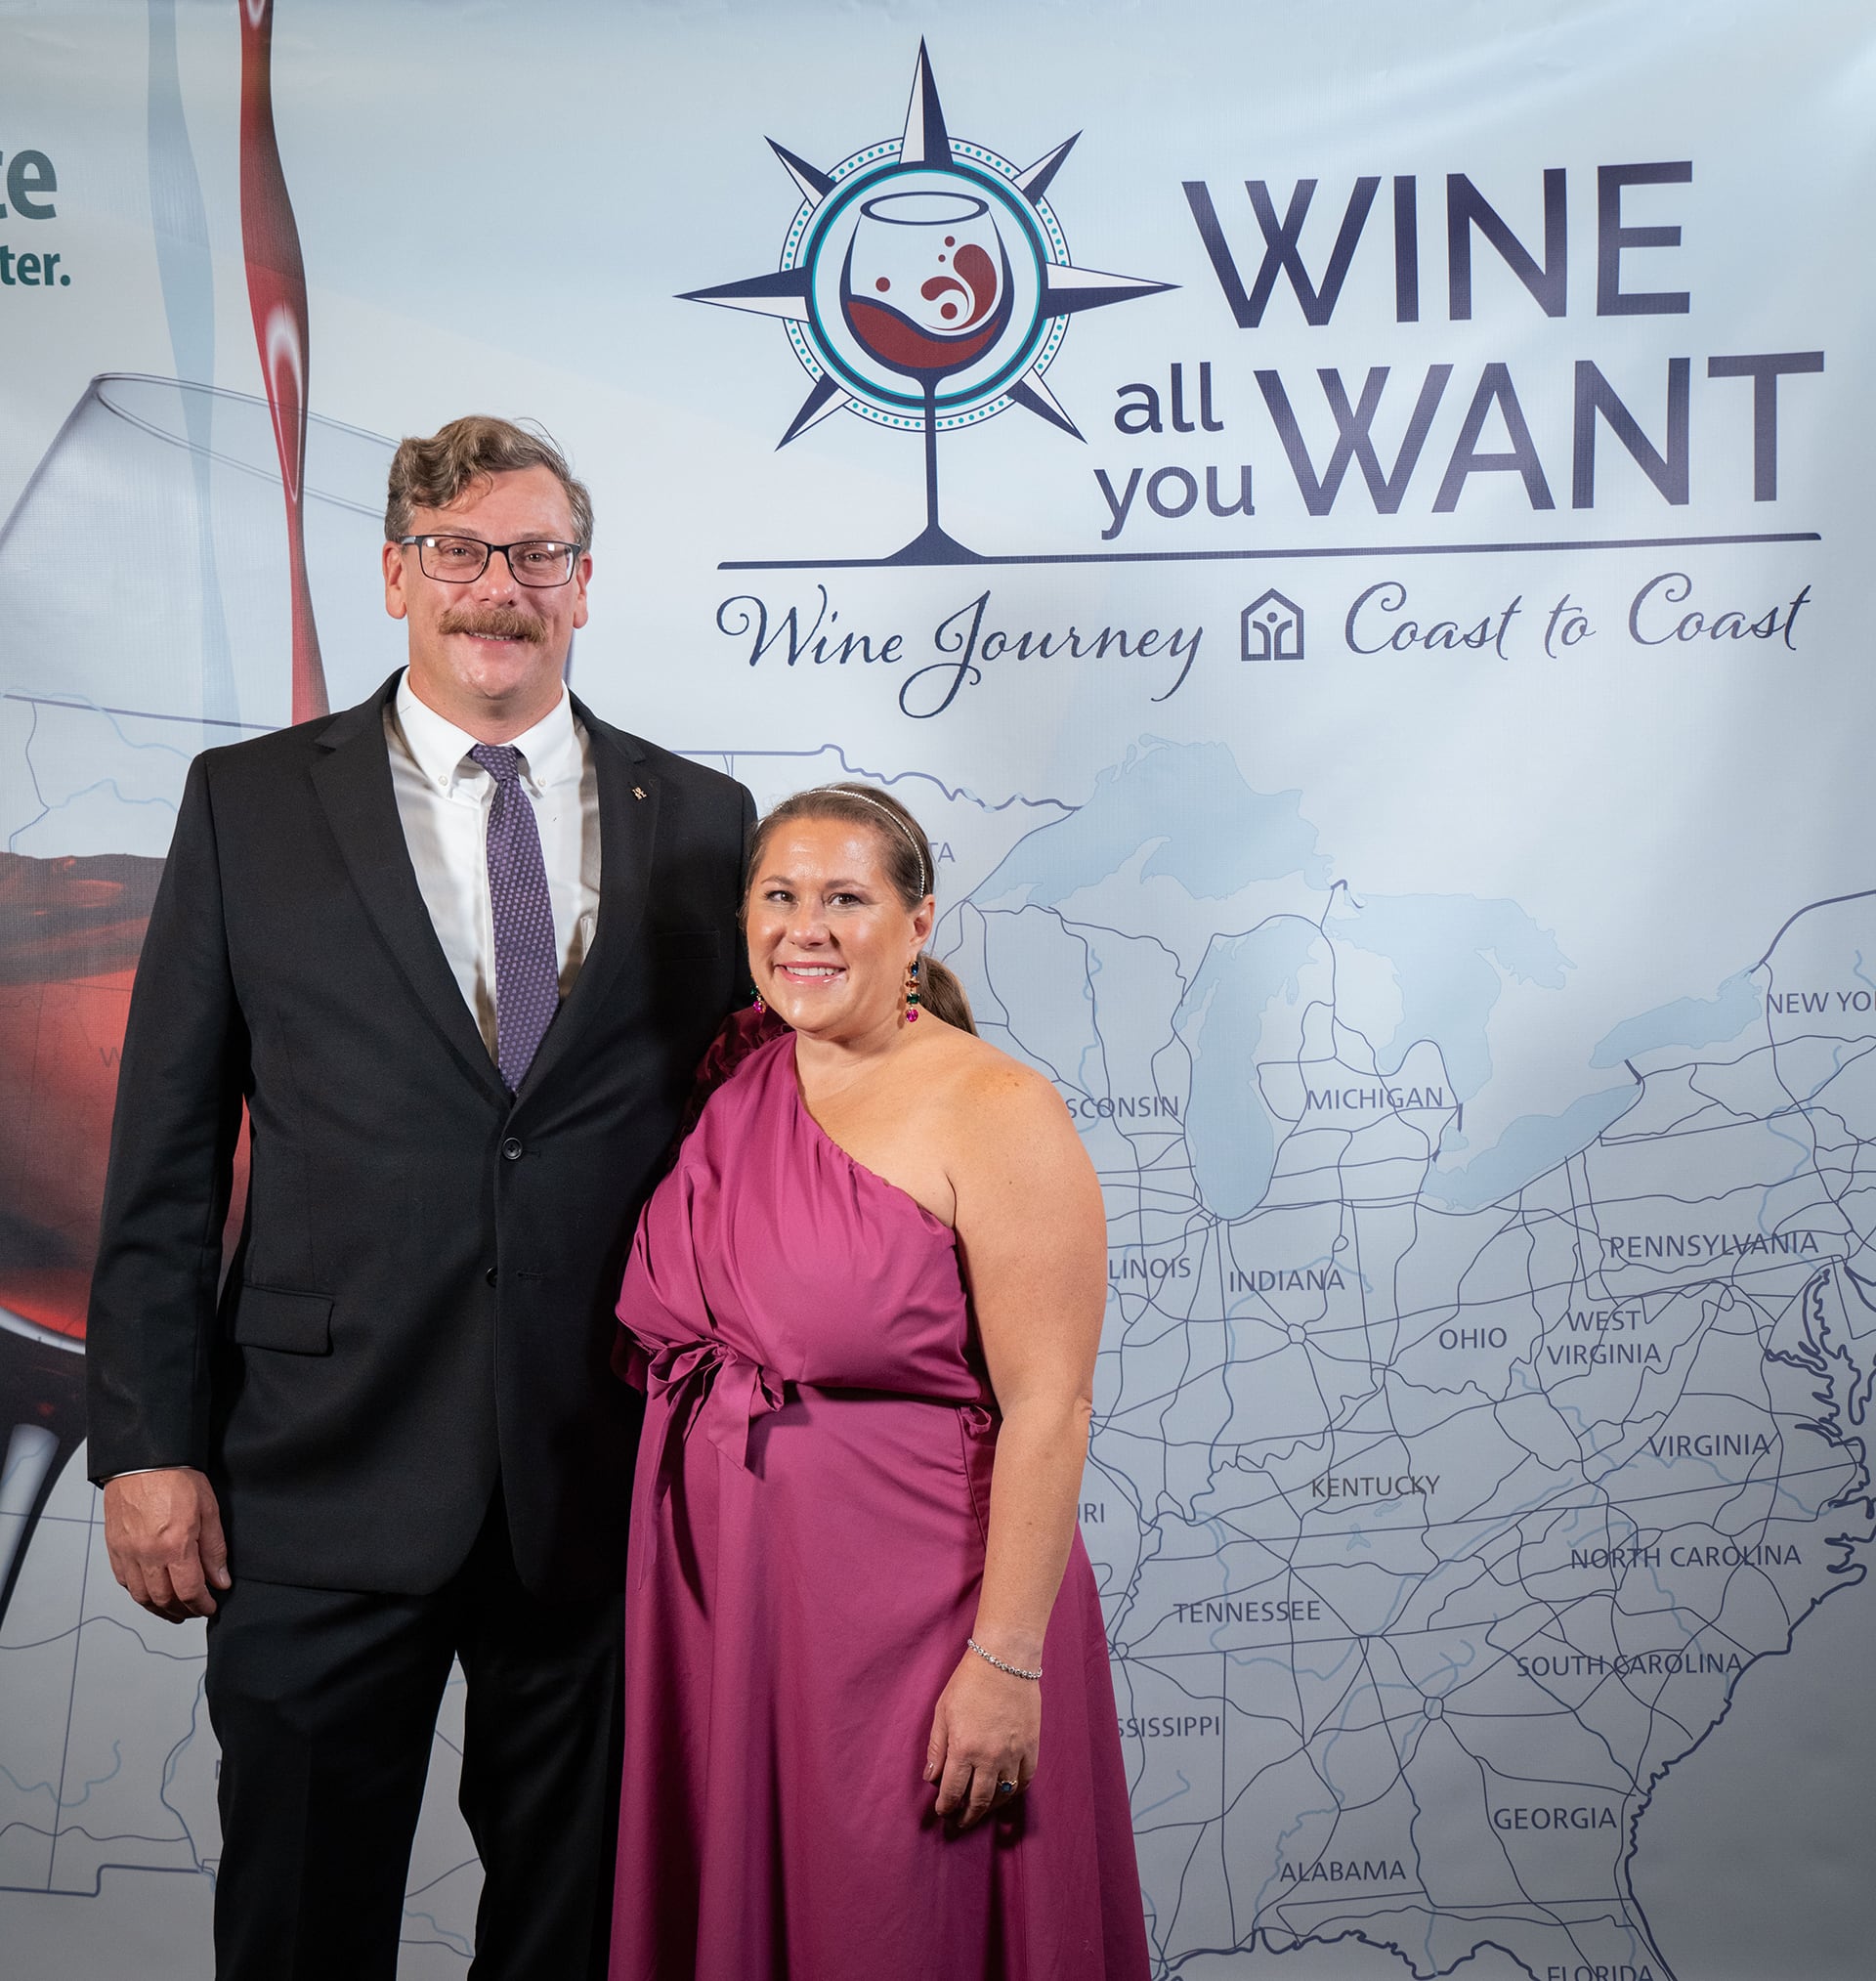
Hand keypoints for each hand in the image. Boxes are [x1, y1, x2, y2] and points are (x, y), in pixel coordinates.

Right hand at [102, 1467, 229, 1622]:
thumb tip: (220, 1580)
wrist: (143, 1460)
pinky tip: (151, 1593)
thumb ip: (214, 1549)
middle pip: (164, 1599)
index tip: (210, 1607)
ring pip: (142, 1597)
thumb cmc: (176, 1478)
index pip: (189, 1591)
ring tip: (175, 1610)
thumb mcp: (208, 1510)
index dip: (202, 1605)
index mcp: (174, 1546)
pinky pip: (124, 1582)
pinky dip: (139, 1594)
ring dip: (160, 1609)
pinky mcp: (114, 1548)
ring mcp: (127, 1553)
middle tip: (195, 1610)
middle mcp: (147, 1555)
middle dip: (183, 1610)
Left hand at [923, 1646, 1039, 1829]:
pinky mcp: (1031, 1747)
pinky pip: (1024, 1780)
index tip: (943, 1812)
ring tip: (980, 1812)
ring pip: (1002, 1795)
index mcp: (964, 1749)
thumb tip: (931, 1777)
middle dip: (967, 1816)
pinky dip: (1014, 1791)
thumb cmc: (969, 1682)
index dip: (946, 1807)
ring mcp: (1014, 1754)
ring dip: (990, 1808)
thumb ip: (936, 1747)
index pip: (953, 1791)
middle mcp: (990, 1757)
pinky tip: (1006, 1793)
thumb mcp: (943, 1711)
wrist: (1006, 1660)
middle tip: (959, 1823)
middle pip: (978, 1800)